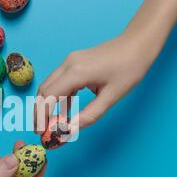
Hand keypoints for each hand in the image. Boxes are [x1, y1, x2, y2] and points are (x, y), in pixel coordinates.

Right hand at [35, 34, 156, 131]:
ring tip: (50, 124)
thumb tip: (70, 130)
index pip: (49, 96)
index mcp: (77, 72)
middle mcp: (68, 64)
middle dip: (39, 112)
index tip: (41, 132)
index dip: (42, 116)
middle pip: (43, 90)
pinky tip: (63, 110)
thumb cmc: (129, 68)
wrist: (137, 43)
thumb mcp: (112, 96)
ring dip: (46, 104)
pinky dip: (57, 96)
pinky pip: (59, 81)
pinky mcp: (74, 62)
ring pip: (49, 85)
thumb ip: (90, 115)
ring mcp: (69, 61)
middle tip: (41, 131)